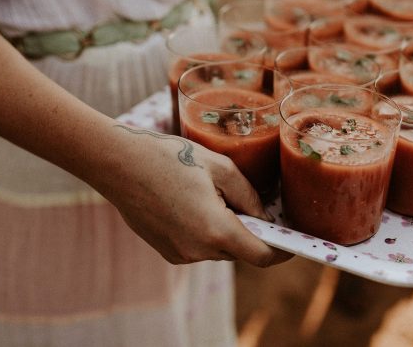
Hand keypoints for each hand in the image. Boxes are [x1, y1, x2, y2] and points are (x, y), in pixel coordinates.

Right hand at [96, 123, 291, 266]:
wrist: (119, 163)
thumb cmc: (169, 157)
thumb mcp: (220, 167)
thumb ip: (249, 196)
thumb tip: (265, 216)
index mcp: (215, 230)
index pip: (261, 255)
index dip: (282, 251)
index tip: (293, 242)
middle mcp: (197, 250)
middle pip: (240, 251)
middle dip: (251, 232)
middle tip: (253, 203)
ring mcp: (179, 254)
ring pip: (218, 249)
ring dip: (226, 230)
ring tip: (214, 194)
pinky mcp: (166, 251)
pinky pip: (198, 247)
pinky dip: (205, 231)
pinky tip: (193, 202)